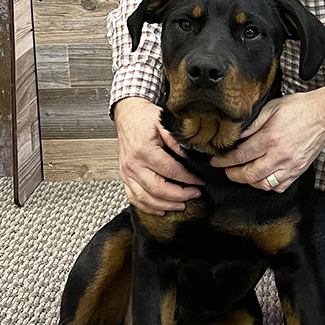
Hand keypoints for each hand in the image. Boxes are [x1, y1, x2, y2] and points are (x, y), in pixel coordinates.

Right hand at [115, 96, 202, 214]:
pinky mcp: (124, 177)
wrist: (127, 115)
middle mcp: (133, 164)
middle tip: (194, 194)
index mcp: (144, 150)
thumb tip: (190, 156)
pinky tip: (161, 209)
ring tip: (182, 205)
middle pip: (157, 189)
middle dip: (179, 195)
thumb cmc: (144, 118)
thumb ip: (176, 140)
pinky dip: (148, 207)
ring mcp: (127, 173)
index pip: (170, 170)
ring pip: (145, 198)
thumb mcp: (163, 122)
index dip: (187, 178)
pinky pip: (134, 198)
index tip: (199, 181)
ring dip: (165, 205)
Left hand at [211, 88, 324, 191]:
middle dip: (232, 174)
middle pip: (249, 174)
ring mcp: (290, 166)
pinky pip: (279, 187)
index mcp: (270, 138)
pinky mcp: (299, 170)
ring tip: (242, 174)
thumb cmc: (300, 107)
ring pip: (263, 185)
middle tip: (226, 169)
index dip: (224, 160)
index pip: (240, 156)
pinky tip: (262, 177)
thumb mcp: (272, 107)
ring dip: (249, 181)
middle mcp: (279, 155)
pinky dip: (267, 186)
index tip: (216, 161)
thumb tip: (237, 135)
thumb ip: (253, 123)